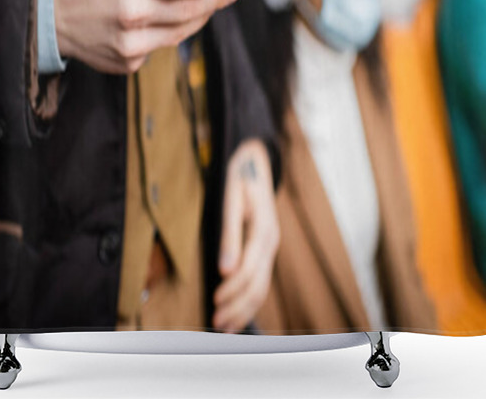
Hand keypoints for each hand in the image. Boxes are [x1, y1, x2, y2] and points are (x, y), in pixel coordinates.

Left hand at [213, 139, 279, 332]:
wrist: (254, 159)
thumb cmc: (238, 175)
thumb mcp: (231, 199)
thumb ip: (229, 235)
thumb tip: (225, 270)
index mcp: (263, 229)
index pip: (249, 270)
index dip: (232, 289)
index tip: (215, 301)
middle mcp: (271, 240)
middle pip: (258, 284)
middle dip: (238, 307)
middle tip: (216, 323)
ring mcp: (271, 245)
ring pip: (262, 286)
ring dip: (244, 308)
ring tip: (225, 326)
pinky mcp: (265, 247)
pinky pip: (262, 279)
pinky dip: (250, 298)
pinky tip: (238, 310)